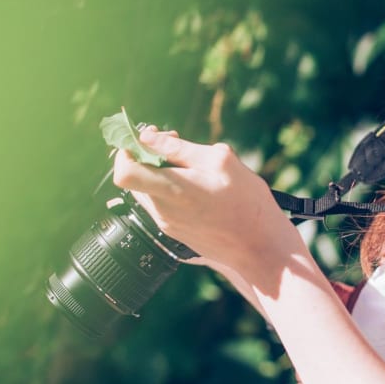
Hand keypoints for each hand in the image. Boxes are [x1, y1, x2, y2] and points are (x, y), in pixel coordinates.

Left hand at [112, 127, 295, 276]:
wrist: (260, 247)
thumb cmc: (246, 202)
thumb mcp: (219, 161)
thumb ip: (179, 148)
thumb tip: (148, 137)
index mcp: (172, 190)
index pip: (124, 172)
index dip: (127, 150)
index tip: (146, 139)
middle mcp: (163, 210)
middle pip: (134, 178)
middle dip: (148, 156)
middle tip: (174, 143)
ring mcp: (167, 224)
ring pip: (148, 190)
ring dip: (160, 172)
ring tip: (191, 165)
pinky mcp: (176, 232)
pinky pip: (161, 204)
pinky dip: (170, 188)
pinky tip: (197, 185)